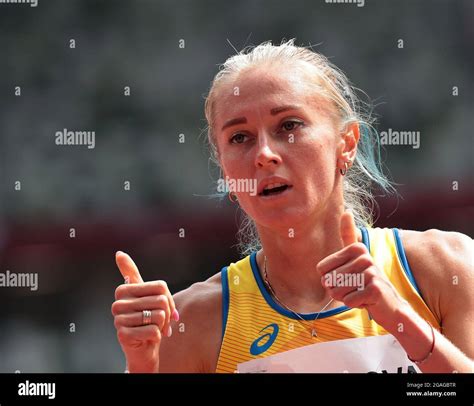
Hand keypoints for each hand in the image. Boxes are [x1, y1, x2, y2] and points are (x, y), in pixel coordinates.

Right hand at [111, 251, 178, 371]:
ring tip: (153, 329)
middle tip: (160, 322)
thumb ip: (132, 273)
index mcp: (123, 290)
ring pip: (159, 316)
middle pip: (161, 301)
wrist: (143, 347)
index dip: (168, 299)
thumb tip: (118, 253)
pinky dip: (157, 336)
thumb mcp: (145, 294)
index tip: (164, 308)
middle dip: (166, 314)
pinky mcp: (123, 336)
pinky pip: (154, 331)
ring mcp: (118, 320)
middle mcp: (117, 303)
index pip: (160, 287)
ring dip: (162, 326)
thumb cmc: (147, 318)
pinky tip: (148, 338)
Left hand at [316, 211, 409, 332]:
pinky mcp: (375, 289)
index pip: (321, 269)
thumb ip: (349, 235)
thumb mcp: (356, 257)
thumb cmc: (367, 281)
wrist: (390, 304)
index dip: (329, 279)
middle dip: (337, 290)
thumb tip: (347, 210)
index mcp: (356, 248)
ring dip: (345, 297)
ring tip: (359, 293)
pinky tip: (366, 301)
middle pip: (329, 280)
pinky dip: (354, 304)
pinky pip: (348, 300)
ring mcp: (371, 272)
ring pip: (337, 291)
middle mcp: (365, 257)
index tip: (347, 277)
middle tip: (354, 288)